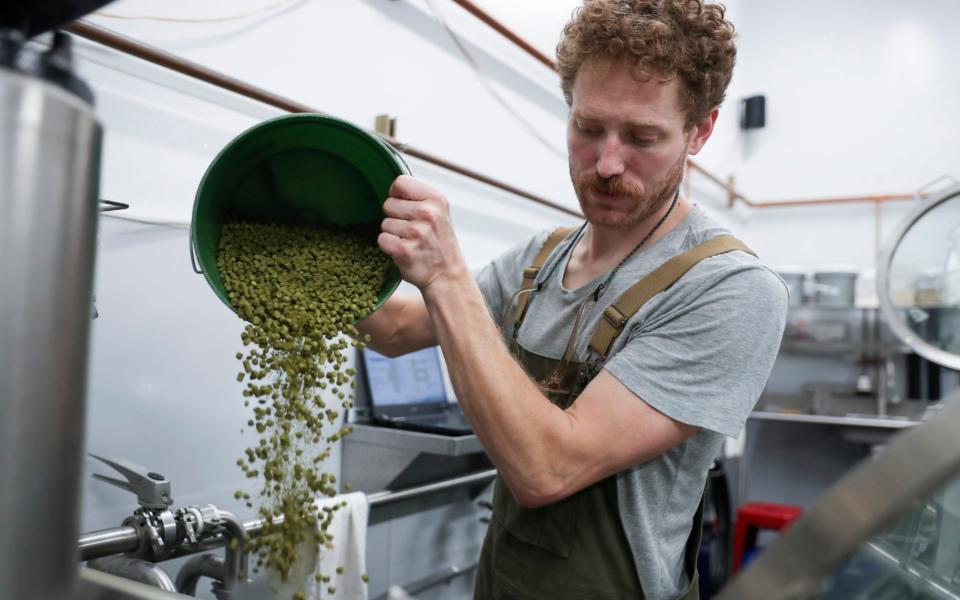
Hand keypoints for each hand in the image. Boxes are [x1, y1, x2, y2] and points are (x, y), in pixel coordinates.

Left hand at [378, 175, 468, 291]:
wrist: (447, 275)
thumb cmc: (439, 243)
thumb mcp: (439, 213)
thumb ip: (419, 197)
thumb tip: (394, 188)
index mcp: (436, 200)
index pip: (400, 182)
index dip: (397, 195)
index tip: (403, 206)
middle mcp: (428, 213)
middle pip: (388, 204)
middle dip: (395, 217)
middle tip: (412, 230)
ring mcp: (417, 232)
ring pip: (385, 223)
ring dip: (393, 234)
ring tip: (410, 241)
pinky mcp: (404, 250)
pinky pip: (382, 239)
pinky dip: (389, 247)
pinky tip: (404, 251)